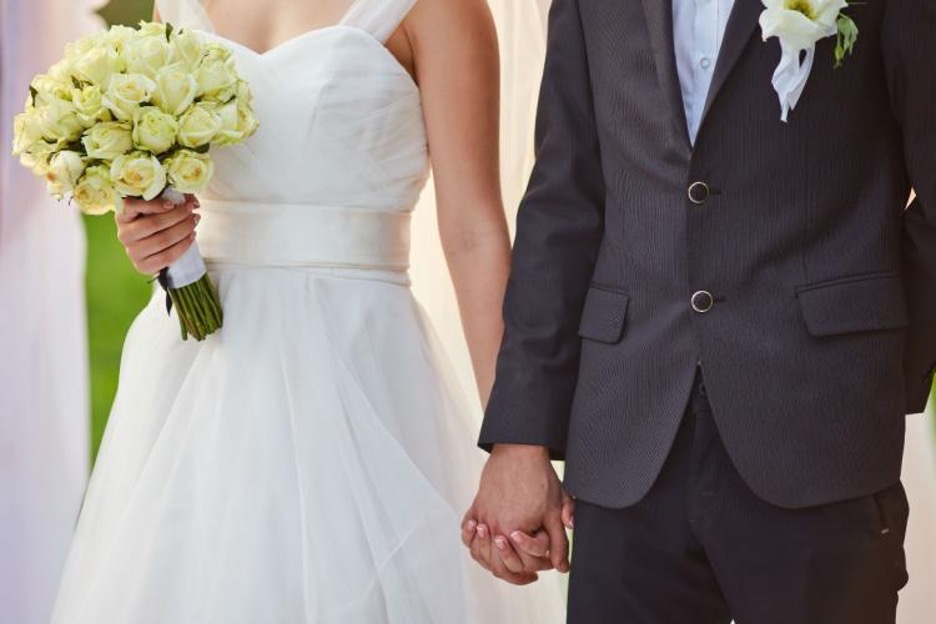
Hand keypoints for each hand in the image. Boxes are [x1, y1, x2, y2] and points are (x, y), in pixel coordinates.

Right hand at [116, 194, 199, 274]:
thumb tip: (194, 202)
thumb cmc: (155, 219)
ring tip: (194, 221)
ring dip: (183, 229)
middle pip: (153, 224)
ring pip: (162, 240)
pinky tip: (191, 236)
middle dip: (177, 215)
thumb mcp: (159, 205)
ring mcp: (132, 252)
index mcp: (122, 215)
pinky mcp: (143, 266)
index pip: (131, 206)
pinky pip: (167, 257)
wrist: (154, 246)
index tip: (172, 203)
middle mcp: (124, 234)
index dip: (153, 204)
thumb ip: (173, 198)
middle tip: (191, 210)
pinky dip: (183, 246)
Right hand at [461, 444, 570, 583]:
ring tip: (509, 561)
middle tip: (530, 571)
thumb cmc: (539, 478)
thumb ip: (558, 542)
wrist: (519, 450)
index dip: (539, 567)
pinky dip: (474, 544)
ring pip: (481, 555)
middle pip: (499, 566)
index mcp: (514, 531)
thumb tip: (561, 567)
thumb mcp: (555, 511)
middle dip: (516, 573)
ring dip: (494, 563)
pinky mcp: (476, 508)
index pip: (523, 565)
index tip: (547, 562)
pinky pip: (468, 536)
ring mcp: (482, 518)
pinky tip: (486, 545)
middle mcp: (495, 527)